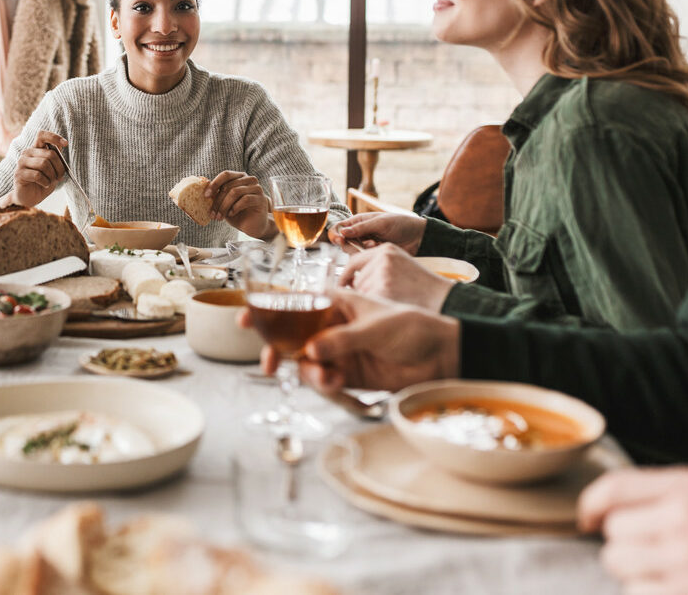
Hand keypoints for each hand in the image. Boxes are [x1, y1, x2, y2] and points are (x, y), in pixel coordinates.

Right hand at [12, 131, 67, 206]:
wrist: (30, 198)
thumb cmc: (42, 182)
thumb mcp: (53, 169)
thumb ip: (56, 157)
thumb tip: (61, 146)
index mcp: (36, 149)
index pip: (42, 135)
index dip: (54, 137)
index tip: (65, 144)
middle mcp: (27, 153)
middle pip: (49, 154)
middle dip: (59, 167)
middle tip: (59, 177)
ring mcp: (21, 162)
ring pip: (44, 164)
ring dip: (52, 175)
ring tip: (50, 181)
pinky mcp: (19, 174)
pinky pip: (37, 175)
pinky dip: (45, 181)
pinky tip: (44, 184)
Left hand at [207, 170, 273, 237]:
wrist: (252, 226)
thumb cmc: (237, 213)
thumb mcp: (224, 203)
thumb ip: (217, 194)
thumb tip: (204, 189)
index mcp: (239, 177)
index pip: (226, 175)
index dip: (214, 184)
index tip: (206, 196)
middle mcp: (249, 180)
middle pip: (228, 186)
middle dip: (217, 201)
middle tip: (212, 214)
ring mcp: (257, 188)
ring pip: (235, 192)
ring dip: (224, 206)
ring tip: (219, 217)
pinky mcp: (261, 198)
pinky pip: (245, 199)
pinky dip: (235, 208)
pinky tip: (231, 214)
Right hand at [243, 289, 459, 393]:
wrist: (442, 356)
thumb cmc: (413, 326)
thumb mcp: (376, 326)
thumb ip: (342, 339)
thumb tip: (312, 352)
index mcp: (336, 302)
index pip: (295, 303)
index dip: (267, 310)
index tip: (244, 318)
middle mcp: (331, 326)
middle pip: (291, 337)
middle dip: (276, 350)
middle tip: (269, 363)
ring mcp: (338, 352)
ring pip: (305, 363)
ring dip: (307, 372)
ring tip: (324, 378)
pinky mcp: (347, 375)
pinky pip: (323, 381)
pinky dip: (324, 384)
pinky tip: (337, 383)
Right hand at [328, 212, 426, 254]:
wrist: (418, 237)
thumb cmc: (401, 224)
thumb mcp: (380, 223)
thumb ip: (361, 228)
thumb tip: (342, 232)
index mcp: (359, 221)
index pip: (339, 228)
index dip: (336, 234)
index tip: (340, 240)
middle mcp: (359, 233)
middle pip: (343, 242)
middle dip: (350, 244)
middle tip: (363, 243)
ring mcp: (365, 245)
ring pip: (352, 252)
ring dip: (361, 249)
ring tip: (374, 244)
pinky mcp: (372, 255)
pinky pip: (363, 258)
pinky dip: (368, 255)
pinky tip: (378, 248)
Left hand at [340, 243, 454, 309]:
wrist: (442, 297)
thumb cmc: (420, 286)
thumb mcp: (400, 264)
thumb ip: (376, 266)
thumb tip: (346, 282)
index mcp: (386, 250)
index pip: (353, 262)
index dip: (345, 277)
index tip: (342, 288)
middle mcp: (382, 258)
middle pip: (356, 281)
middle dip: (363, 293)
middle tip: (385, 299)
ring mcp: (383, 274)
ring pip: (361, 293)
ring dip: (371, 301)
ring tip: (393, 300)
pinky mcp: (384, 290)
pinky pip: (368, 302)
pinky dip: (375, 309)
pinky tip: (391, 307)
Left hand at [579, 467, 687, 594]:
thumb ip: (654, 495)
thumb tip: (591, 515)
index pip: (614, 487)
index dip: (591, 505)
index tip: (588, 519)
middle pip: (614, 531)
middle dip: (629, 543)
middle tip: (664, 551)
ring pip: (618, 564)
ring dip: (637, 572)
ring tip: (674, 572)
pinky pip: (636, 593)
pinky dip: (650, 594)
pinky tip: (682, 590)